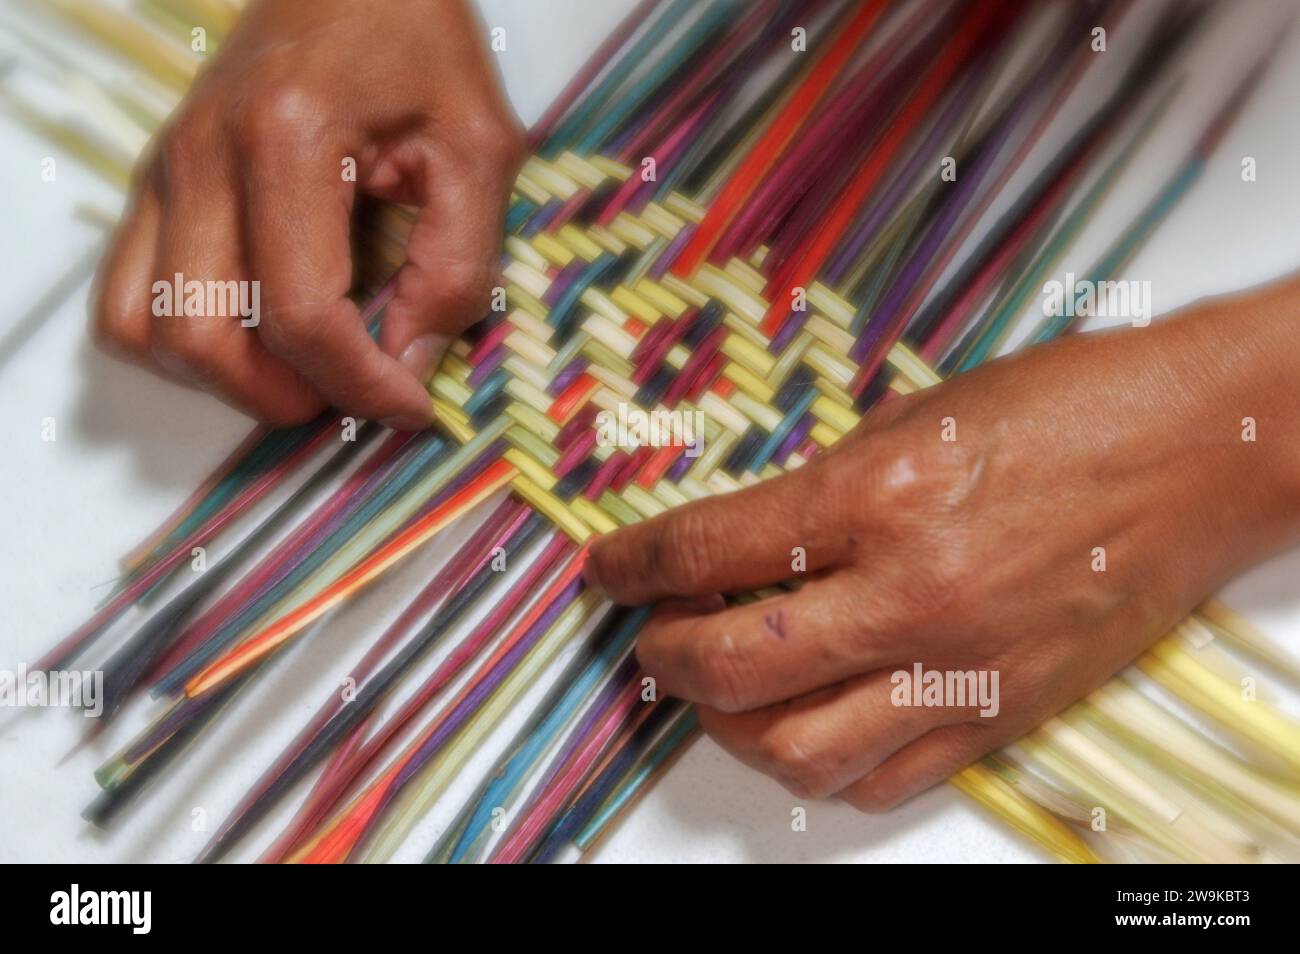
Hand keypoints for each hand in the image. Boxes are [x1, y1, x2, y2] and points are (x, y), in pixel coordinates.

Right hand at [92, 0, 523, 427]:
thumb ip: (457, 265)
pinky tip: (254, 332)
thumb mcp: (478, 149)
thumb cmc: (420, 46)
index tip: (411, 406)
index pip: (298, 312)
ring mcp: (164, 170)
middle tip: (355, 388)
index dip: (359, 386)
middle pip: (201, 338)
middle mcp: (202, 157)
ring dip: (224, 379)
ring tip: (305, 367)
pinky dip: (182, 343)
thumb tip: (410, 365)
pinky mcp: (154, 182)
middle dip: (286, 395)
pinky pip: (126, 299)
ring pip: (144, 329)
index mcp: (285, 139)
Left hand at [587, 279, 1299, 810]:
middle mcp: (912, 593)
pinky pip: (882, 777)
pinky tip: (805, 722)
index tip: (606, 569)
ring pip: (795, 748)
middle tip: (649, 633)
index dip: (632, 563)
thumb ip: (826, 488)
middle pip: (732, 665)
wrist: (1200, 453)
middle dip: (662, 655)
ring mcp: (960, 666)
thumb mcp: (920, 415)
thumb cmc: (1069, 409)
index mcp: (881, 494)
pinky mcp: (1003, 712)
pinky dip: (820, 763)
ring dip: (729, 724)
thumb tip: (746, 541)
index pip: (708, 549)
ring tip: (718, 687)